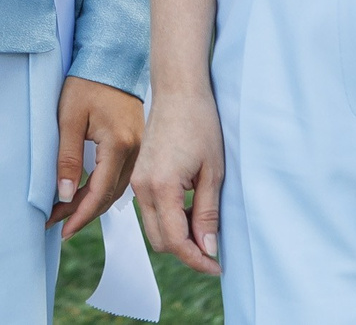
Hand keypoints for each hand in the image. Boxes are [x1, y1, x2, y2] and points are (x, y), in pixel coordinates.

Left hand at [52, 76, 143, 238]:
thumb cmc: (86, 83)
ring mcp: (139, 147)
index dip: (80, 215)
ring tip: (67, 214)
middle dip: (84, 213)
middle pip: (110, 195)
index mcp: (119, 144)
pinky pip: (122, 175)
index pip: (100, 192)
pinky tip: (88, 194)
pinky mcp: (137, 143)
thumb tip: (66, 195)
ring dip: (93, 203)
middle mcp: (135, 151)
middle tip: (59, 225)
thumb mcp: (69, 119)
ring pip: (117, 189)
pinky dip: (104, 189)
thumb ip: (68, 158)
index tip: (62, 230)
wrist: (109, 59)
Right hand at [133, 88, 223, 274]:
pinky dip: (170, 219)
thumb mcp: (212, 172)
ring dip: (178, 235)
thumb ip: (207, 214)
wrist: (178, 91)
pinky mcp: (139, 176)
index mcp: (161, 187)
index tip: (217, 266)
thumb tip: (207, 249)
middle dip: (186, 251)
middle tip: (214, 247)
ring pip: (154, 228)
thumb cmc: (200, 125)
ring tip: (205, 224)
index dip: (197, 260)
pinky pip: (152, 210)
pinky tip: (191, 207)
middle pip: (160, 241)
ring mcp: (138, 182)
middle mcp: (143, 188)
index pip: (175, 242)